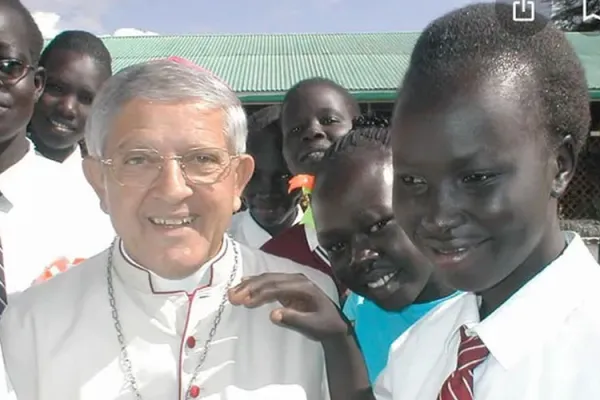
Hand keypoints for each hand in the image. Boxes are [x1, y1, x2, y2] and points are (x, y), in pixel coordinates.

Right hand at [228, 272, 350, 341]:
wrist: (335, 324)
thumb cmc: (324, 325)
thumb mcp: (312, 326)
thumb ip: (294, 319)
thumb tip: (273, 314)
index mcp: (304, 287)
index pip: (277, 288)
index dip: (260, 294)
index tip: (245, 302)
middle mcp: (297, 280)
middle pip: (269, 280)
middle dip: (250, 287)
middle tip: (233, 297)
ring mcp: (292, 281)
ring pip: (267, 279)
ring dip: (249, 285)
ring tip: (233, 294)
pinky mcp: (288, 286)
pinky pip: (269, 283)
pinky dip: (255, 284)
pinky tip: (243, 284)